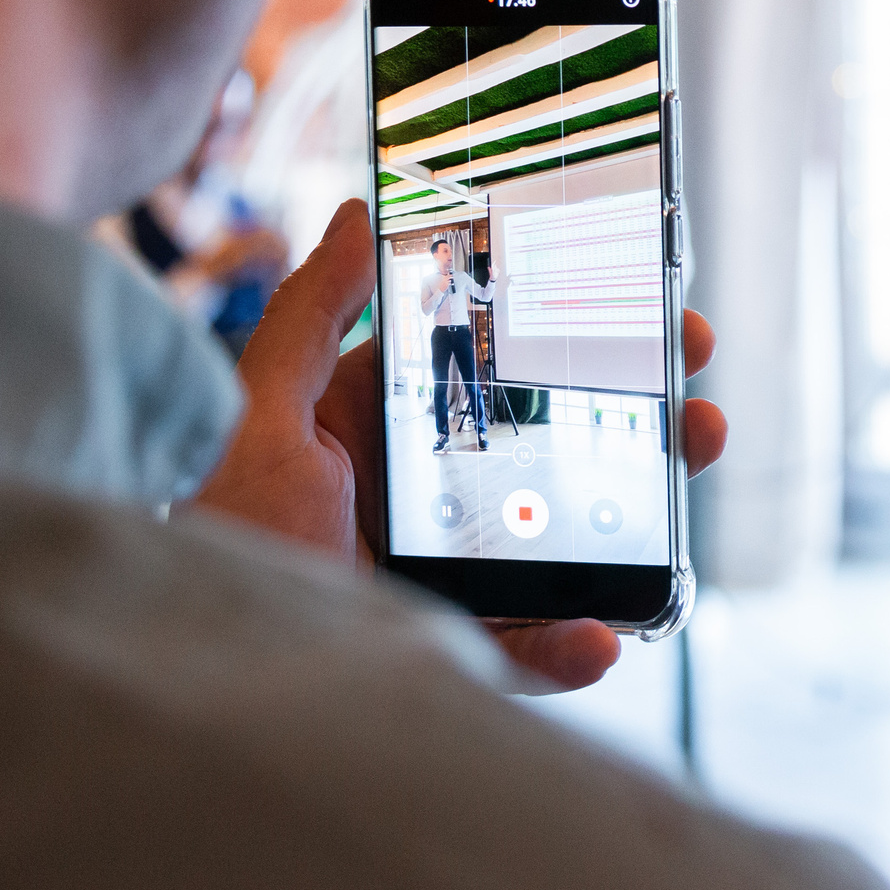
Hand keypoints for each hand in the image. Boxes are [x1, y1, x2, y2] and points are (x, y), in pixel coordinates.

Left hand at [189, 199, 729, 692]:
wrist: (192, 677)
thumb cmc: (211, 537)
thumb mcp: (255, 413)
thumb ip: (307, 318)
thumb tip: (356, 213)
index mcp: (383, 428)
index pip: (498, 366)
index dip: (577, 338)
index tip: (647, 308)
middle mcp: (425, 497)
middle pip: (557, 449)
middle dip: (640, 420)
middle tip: (697, 399)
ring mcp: (447, 575)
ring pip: (568, 543)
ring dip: (640, 522)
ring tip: (682, 495)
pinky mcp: (450, 650)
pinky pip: (529, 650)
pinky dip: (573, 648)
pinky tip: (602, 637)